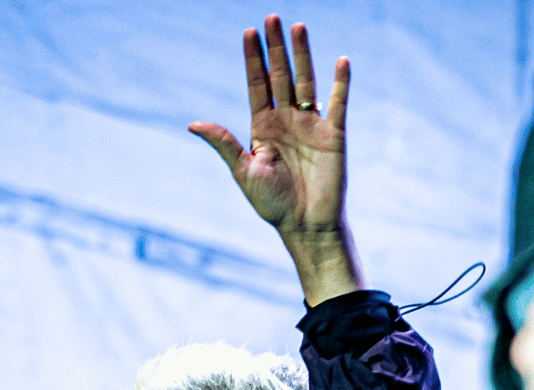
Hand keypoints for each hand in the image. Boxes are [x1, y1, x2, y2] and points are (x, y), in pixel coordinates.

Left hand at [190, 15, 362, 305]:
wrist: (305, 226)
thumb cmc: (272, 204)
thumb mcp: (243, 171)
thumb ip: (223, 144)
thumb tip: (192, 124)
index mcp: (263, 127)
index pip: (257, 84)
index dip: (253, 59)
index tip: (248, 31)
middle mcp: (287, 120)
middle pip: (280, 75)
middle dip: (275, 47)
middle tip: (271, 17)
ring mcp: (311, 125)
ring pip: (306, 81)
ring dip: (302, 54)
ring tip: (298, 26)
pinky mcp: (334, 134)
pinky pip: (338, 103)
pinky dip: (340, 82)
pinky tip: (340, 60)